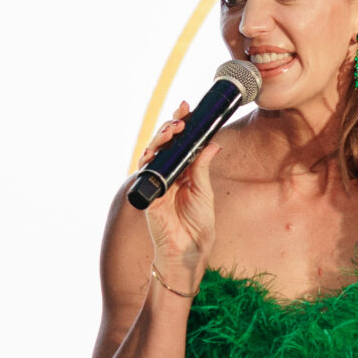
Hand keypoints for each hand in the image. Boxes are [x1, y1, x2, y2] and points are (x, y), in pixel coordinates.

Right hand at [137, 100, 219, 287]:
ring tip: (172, 129)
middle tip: (180, 117)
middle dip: (170, 127)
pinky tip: (156, 151)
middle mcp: (167, 173)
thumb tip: (212, 143)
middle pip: (164, 144)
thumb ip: (202, 167)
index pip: (179, 142)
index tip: (187, 108)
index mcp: (182, 171)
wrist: (188, 249)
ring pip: (152, 153)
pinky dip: (149, 160)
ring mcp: (155, 182)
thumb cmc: (197, 224)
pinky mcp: (147, 193)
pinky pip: (145, 172)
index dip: (181, 124)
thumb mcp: (204, 191)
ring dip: (160, 139)